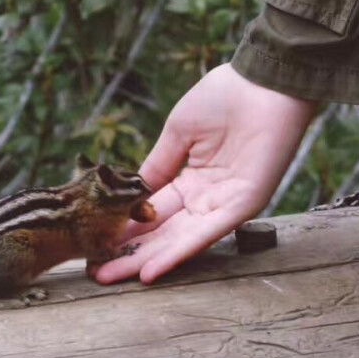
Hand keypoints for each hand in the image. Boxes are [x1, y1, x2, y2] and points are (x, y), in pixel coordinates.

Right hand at [94, 63, 315, 284]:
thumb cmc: (224, 97)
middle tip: (97, 273)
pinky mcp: (243, 205)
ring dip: (146, 260)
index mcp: (190, 178)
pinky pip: (206, 234)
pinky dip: (178, 253)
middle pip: (163, 232)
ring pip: (179, 239)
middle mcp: (205, 197)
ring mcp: (224, 203)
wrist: (262, 81)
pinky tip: (151, 269)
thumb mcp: (178, 133)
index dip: (125, 226)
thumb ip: (156, 166)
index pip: (152, 210)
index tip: (96, 242)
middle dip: (130, 252)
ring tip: (112, 276)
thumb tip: (128, 193)